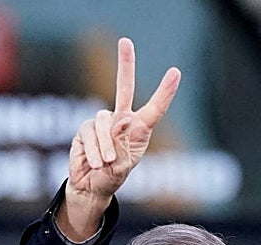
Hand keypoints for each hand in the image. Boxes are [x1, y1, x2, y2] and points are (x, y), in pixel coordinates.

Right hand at [58, 37, 180, 238]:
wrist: (91, 188)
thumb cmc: (112, 178)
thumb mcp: (123, 168)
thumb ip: (123, 145)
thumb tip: (119, 120)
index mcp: (139, 130)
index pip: (154, 108)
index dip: (165, 91)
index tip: (175, 72)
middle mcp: (121, 121)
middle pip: (124, 88)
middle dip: (125, 64)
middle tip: (125, 41)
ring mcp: (102, 123)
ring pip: (103, 122)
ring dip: (105, 146)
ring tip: (105, 163)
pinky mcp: (85, 129)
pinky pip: (89, 134)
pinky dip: (93, 150)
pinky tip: (95, 163)